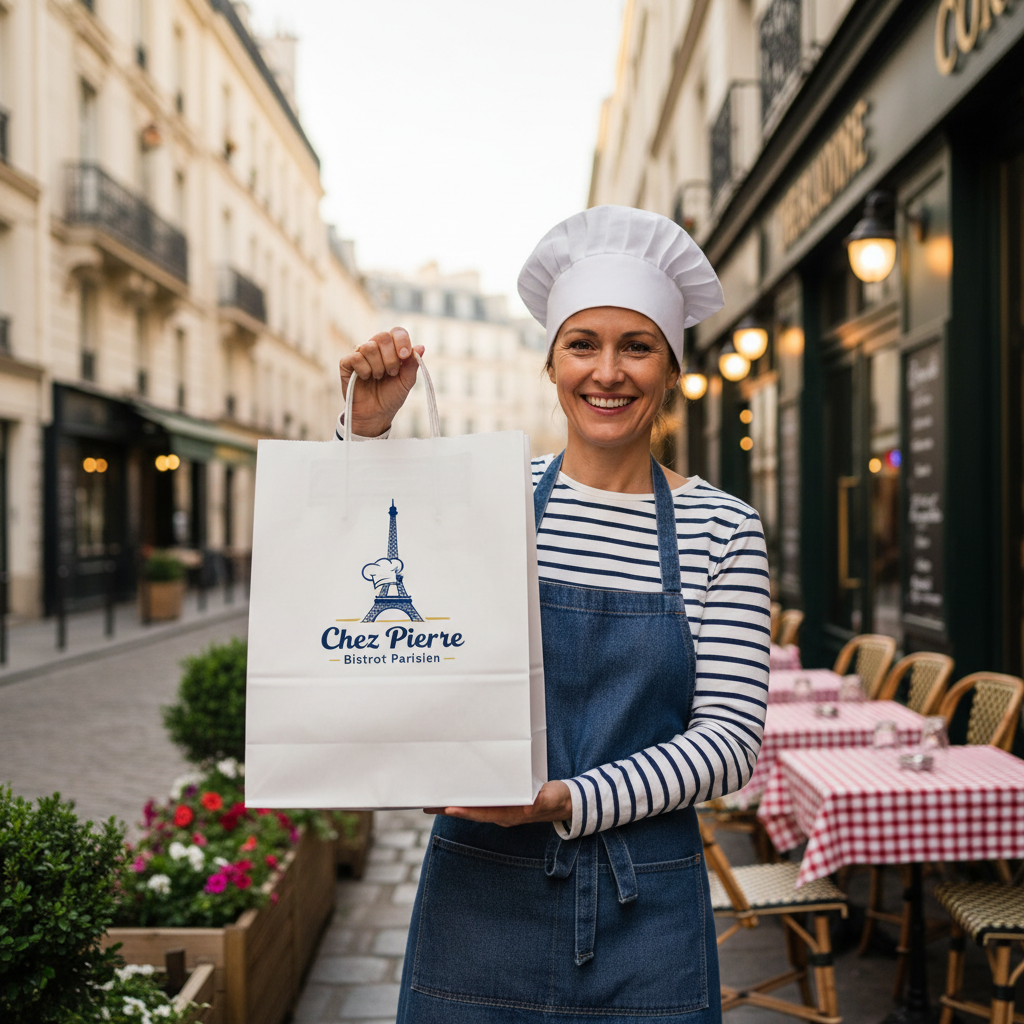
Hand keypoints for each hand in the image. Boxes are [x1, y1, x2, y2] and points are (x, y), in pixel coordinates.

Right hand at [339, 328, 423, 436]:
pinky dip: (364, 370)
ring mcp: (360, 354)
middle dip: (390, 357)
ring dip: (378, 366)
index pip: (397, 332)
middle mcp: (376, 348)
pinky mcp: (347, 363)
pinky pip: (356, 357)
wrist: (376, 414)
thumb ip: (413, 365)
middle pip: (382, 337)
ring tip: (378, 377)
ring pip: (369, 347)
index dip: (402, 341)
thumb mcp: (407, 382)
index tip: (404, 356)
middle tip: (392, 373)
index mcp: (392, 349)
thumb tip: (421, 347)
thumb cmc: (391, 396)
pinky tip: (366, 378)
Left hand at [424, 780, 572, 827]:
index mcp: (513, 814)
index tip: (449, 809)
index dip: (467, 811)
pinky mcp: (504, 805)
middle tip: (429, 804)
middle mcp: (504, 815)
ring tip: (435, 801)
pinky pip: (481, 804)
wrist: (566, 803)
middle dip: (451, 809)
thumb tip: (532, 804)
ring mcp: (503, 812)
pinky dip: (467, 801)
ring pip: (474, 809)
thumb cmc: (557, 798)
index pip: (485, 813)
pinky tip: (458, 796)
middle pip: (473, 813)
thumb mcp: (550, 798)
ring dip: (455, 805)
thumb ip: (541, 801)